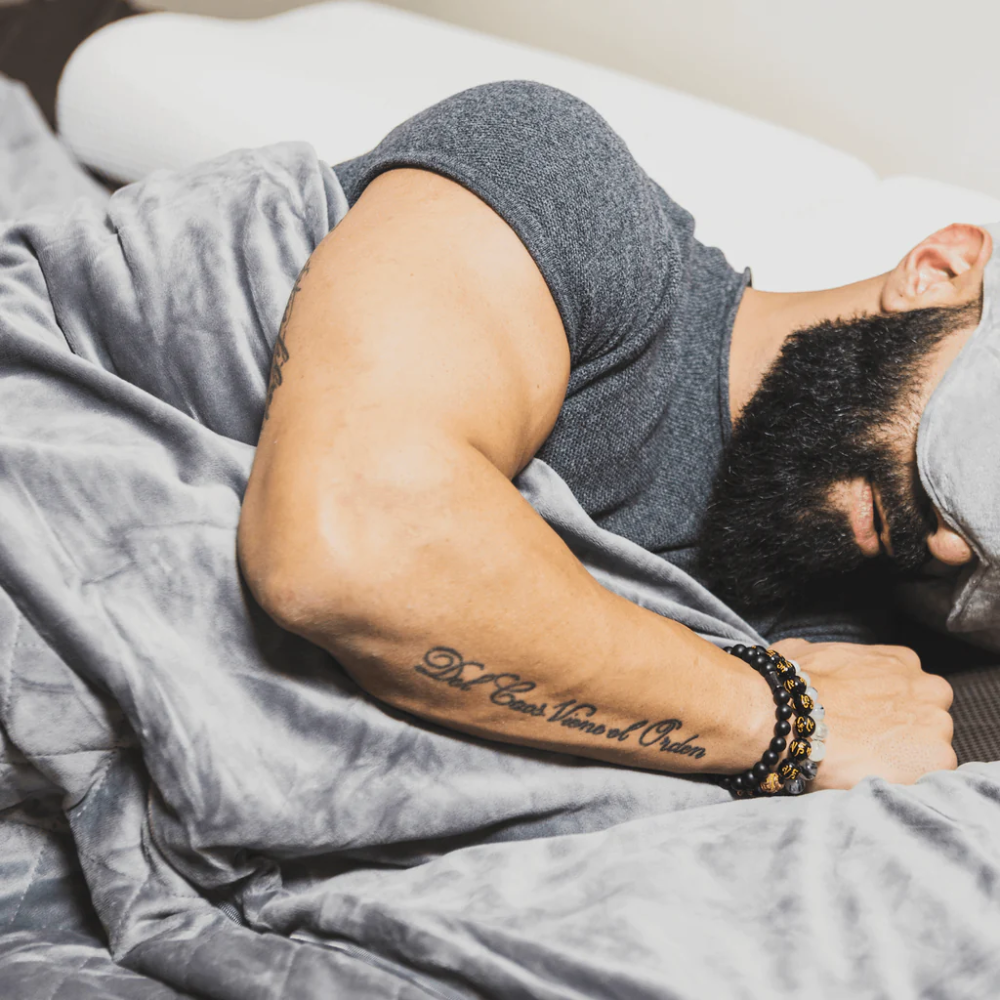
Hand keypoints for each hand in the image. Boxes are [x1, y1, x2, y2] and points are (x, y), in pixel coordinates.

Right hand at [772, 639, 955, 790]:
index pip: (910, 688)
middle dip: (903, 732)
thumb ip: (824, 656)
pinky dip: (906, 781)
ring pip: (930, 748)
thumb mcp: (802, 652)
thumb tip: (809, 658)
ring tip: (868, 767)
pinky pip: (929, 776)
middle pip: (927, 717)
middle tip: (868, 746)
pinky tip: (875, 778)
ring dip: (905, 759)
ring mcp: (936, 724)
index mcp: (902, 660)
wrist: (787, 719)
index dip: (888, 708)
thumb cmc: (789, 687)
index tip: (867, 720)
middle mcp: (927, 688)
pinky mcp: (936, 759)